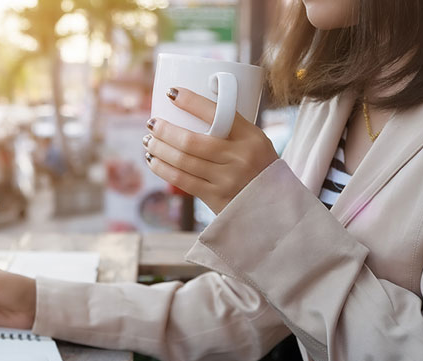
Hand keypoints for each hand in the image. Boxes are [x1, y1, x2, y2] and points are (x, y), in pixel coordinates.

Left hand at [144, 87, 278, 213]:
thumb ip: (229, 128)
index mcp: (250, 136)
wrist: (273, 204)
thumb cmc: (259, 165)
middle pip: (190, 141)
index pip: (217, 113)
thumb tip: (190, 107)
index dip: (190, 101)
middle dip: (164, 130)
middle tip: (151, 123)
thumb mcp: (255, 141)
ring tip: (148, 141)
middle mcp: (239, 157)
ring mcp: (226, 179)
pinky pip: (182, 181)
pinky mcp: (215, 198)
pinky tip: (153, 161)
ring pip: (182, 161)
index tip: (171, 93)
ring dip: (159, 149)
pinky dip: (163, 169)